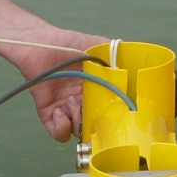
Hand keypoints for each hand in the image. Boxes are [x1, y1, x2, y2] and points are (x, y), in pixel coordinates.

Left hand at [0, 25, 106, 142]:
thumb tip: (134, 71)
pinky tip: (60, 111)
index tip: (112, 111)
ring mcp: (65, 108)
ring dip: (77, 121)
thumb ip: (117, 58)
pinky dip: (61, 127)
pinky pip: (58, 133)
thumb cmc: (69, 44)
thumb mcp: (100, 46)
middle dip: (94, 121)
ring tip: (70, 102)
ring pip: (77, 130)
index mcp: (95, 88)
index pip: (107, 109)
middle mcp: (81, 101)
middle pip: (94, 123)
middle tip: (87, 106)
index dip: (111, 114)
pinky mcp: (48, 112)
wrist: (42, 45)